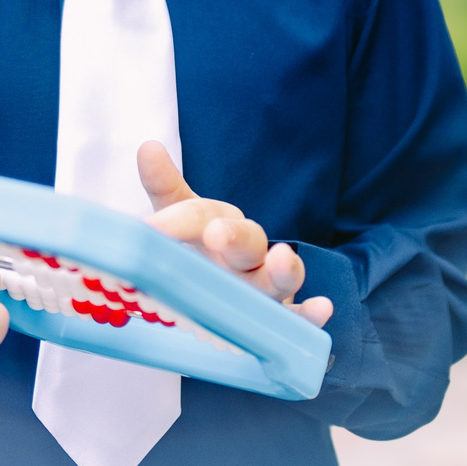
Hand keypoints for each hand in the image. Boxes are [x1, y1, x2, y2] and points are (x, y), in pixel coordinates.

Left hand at [136, 143, 332, 327]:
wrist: (229, 290)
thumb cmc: (206, 251)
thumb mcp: (183, 222)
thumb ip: (166, 188)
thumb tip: (148, 147)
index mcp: (223, 226)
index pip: (200, 216)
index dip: (175, 221)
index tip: (145, 228)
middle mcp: (248, 254)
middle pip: (247, 241)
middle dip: (233, 236)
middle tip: (215, 234)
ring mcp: (267, 286)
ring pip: (281, 277)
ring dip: (285, 269)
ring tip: (283, 259)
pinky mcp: (280, 317)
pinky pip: (299, 318)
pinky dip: (311, 315)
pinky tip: (321, 309)